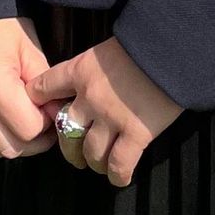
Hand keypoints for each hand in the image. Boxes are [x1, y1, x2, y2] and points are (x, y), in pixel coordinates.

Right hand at [0, 16, 57, 160]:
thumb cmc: (1, 25)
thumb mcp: (30, 49)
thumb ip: (43, 84)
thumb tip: (55, 111)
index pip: (28, 130)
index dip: (46, 124)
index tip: (51, 110)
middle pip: (10, 148)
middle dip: (32, 140)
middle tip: (42, 121)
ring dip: (10, 141)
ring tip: (20, 120)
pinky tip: (0, 118)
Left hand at [29, 37, 183, 187]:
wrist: (175, 44)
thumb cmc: (145, 38)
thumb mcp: (110, 44)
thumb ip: (94, 66)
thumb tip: (91, 80)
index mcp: (81, 70)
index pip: (45, 87)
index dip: (39, 100)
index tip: (40, 109)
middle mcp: (90, 97)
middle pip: (65, 131)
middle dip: (68, 144)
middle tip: (76, 149)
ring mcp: (113, 118)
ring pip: (90, 152)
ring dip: (93, 161)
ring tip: (99, 163)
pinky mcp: (137, 134)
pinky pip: (119, 164)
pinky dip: (117, 174)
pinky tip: (118, 176)